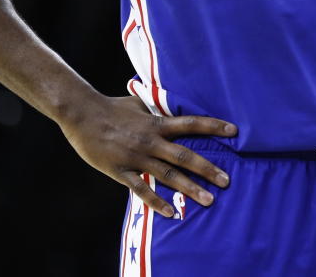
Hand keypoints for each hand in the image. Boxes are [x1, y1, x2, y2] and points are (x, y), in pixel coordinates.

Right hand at [59, 93, 236, 217]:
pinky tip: (171, 212)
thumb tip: (174, 104)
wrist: (82, 114)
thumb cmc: (112, 107)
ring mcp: (136, 157)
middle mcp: (150, 140)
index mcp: (156, 122)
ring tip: (209, 200)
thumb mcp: (139, 102)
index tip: (234, 132)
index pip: (191, 124)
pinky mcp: (121, 170)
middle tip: (227, 181)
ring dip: (190, 188)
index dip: (213, 127)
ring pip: (168, 175)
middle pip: (184, 156)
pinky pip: (142, 189)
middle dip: (207, 169)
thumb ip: (158, 108)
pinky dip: (157, 202)